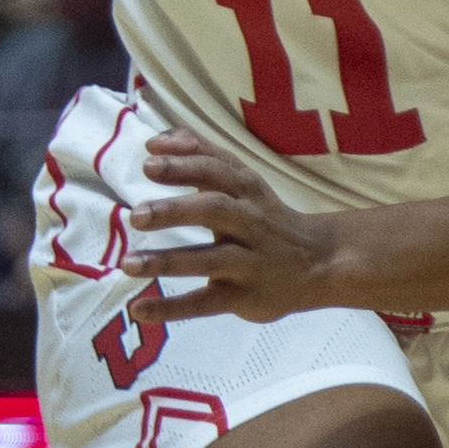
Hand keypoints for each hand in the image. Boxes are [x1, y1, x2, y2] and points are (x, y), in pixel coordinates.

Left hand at [123, 130, 344, 322]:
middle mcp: (249, 223)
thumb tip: (159, 139)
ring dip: (167, 261)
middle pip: (214, 211)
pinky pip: (206, 302)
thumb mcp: (244, 182)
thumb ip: (204, 156)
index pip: (216, 170)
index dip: (184, 164)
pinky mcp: (244, 296)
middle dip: (175, 211)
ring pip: (208, 260)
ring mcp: (248, 262)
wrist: (319, 262)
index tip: (148, 160)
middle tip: (137, 216)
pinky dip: (172, 308)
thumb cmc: (266, 217)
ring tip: (129, 264)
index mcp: (247, 191)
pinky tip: (138, 308)